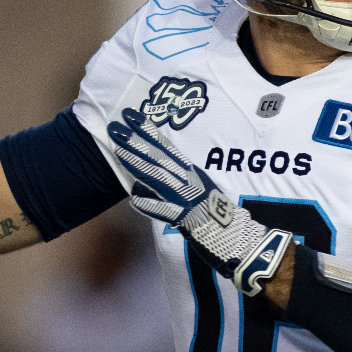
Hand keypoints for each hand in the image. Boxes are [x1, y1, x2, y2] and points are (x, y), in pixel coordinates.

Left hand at [107, 108, 291, 295]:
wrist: (236, 236)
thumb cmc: (215, 215)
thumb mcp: (195, 190)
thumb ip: (171, 185)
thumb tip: (140, 186)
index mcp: (190, 172)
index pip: (166, 147)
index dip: (147, 130)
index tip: (130, 115)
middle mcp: (187, 180)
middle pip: (158, 157)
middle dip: (135, 140)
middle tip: (115, 126)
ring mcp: (186, 197)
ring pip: (158, 176)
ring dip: (138, 162)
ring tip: (118, 148)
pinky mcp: (187, 217)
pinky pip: (165, 211)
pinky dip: (151, 204)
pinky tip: (134, 198)